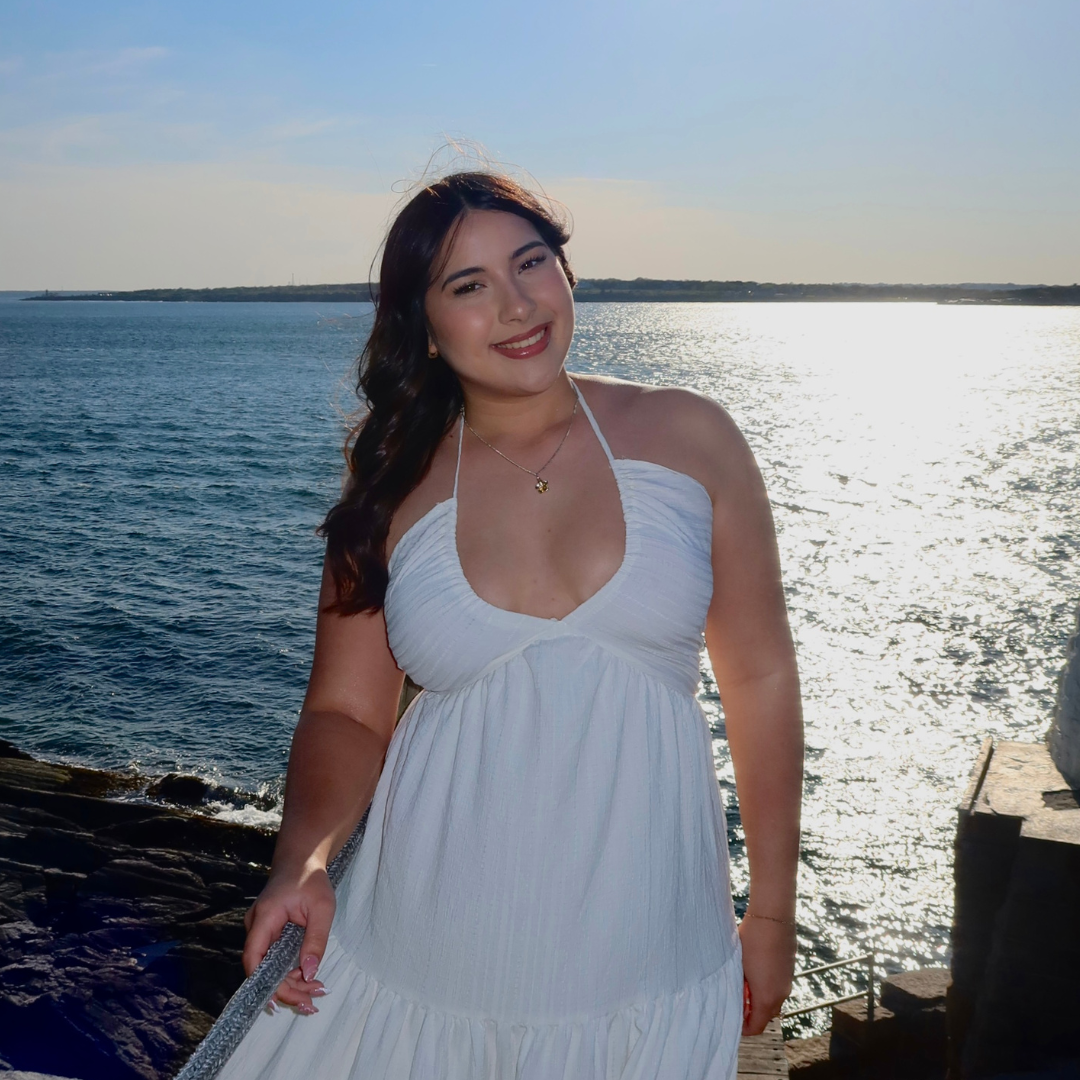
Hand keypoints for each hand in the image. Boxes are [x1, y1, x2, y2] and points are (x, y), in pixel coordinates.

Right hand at [243, 861, 335, 1012]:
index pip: (254, 958)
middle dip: (285, 988)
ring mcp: (260, 930)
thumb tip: (309, 973)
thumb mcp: (322, 908)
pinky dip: (289, 970)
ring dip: (290, 981)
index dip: (262, 984)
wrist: (301, 859)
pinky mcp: (268, 933)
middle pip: (262, 967)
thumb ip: (315, 940)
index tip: (279, 1003)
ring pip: (269, 965)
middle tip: (311, 1003)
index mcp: (265, 918)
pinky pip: (274, 957)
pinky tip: (307, 980)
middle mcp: (256, 926)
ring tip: (316, 993)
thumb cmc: (310, 879)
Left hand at [738, 913, 795, 1035]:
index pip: (756, 1026)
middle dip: (750, 1010)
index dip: (743, 1027)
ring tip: (743, 979)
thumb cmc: (751, 940)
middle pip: (765, 1014)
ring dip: (759, 996)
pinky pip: (778, 986)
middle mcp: (781, 993)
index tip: (731, 1016)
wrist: (773, 915)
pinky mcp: (789, 969)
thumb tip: (735, 998)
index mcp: (767, 997)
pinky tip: (755, 968)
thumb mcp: (738, 966)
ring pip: (772, 1000)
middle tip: (735, 994)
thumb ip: (738, 988)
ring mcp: (787, 981)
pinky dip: (767, 985)